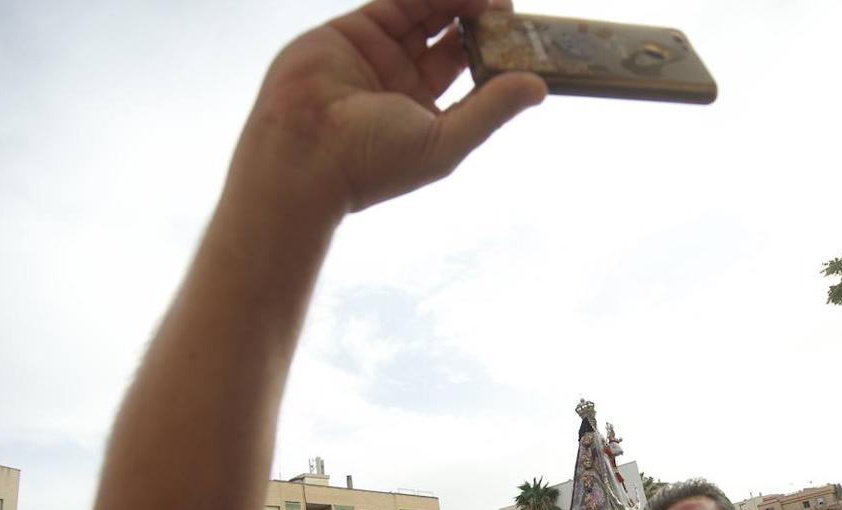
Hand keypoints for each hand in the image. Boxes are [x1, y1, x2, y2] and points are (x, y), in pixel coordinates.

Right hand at [242, 0, 546, 212]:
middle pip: (452, 37)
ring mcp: (379, 54)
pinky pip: (397, 1)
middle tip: (506, 4)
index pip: (470, 72)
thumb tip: (538, 87)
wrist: (303, 153)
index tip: (521, 33)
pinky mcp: (355, 30)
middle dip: (480, 18)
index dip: (496, 50)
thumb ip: (491, 110)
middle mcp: (404, 83)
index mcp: (427, 115)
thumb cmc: (371, 162)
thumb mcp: (445, 140)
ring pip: (426, 13)